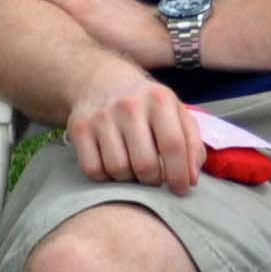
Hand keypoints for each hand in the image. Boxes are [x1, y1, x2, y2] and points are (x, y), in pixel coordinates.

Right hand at [66, 58, 198, 191]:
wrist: (102, 82)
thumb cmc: (147, 104)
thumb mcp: (176, 112)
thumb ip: (191, 144)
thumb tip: (191, 179)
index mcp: (159, 100)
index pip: (173, 145)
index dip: (179, 174)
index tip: (181, 189)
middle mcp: (129, 106)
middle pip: (145, 164)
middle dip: (154, 180)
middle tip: (155, 178)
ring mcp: (101, 117)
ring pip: (118, 169)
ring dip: (129, 179)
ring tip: (134, 170)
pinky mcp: (79, 129)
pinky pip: (93, 170)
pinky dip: (104, 177)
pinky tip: (113, 166)